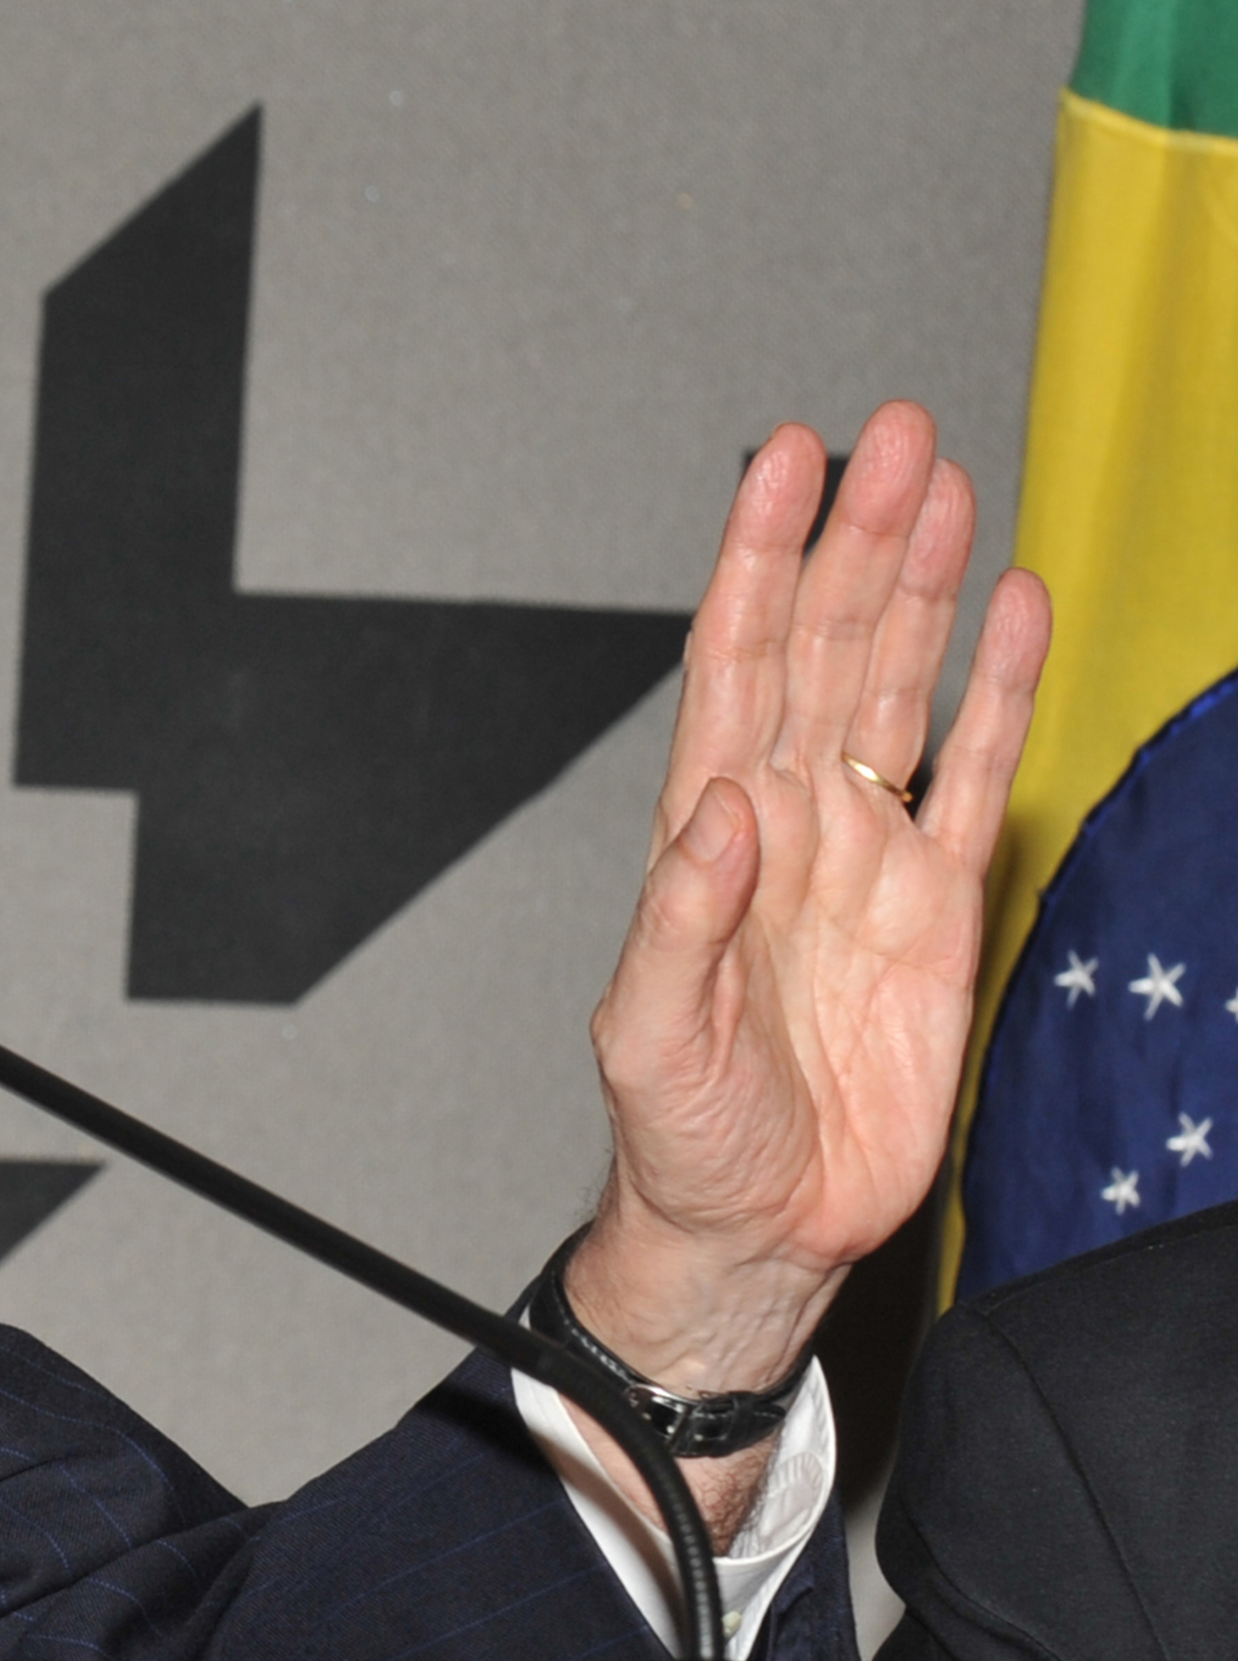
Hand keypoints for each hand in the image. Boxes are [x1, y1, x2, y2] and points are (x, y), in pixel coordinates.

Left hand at [567, 404, 1047, 1534]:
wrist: (758, 1226)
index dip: (758, 559)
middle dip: (855, 538)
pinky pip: (972, 778)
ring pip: (898, 685)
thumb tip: (720, 815)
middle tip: (893, 434)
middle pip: (826, 645)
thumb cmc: (680, 1137)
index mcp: (708, 835)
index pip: (734, 662)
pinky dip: (996, 694)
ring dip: (921, 586)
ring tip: (944, 482)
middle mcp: (787, 821)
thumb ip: (680, 922)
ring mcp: (865, 855)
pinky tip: (1012, 613)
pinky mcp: (938, 911)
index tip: (784, 463)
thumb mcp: (647, 1035)